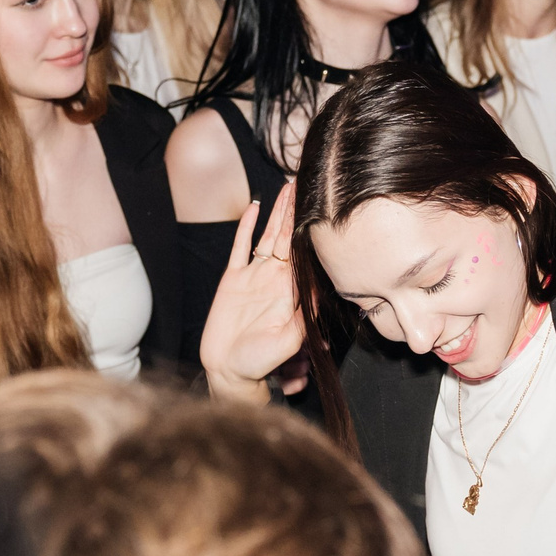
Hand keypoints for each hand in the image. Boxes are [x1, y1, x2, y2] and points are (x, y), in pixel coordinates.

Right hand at [200, 182, 306, 402]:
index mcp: (292, 290)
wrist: (230, 371)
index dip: (315, 231)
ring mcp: (253, 276)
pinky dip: (246, 227)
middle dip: (298, 212)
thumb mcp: (289, 341)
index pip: (307, 254)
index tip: (325, 207)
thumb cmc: (261, 362)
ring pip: (268, 236)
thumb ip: (303, 318)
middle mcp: (275, 278)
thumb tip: (319, 295)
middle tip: (308, 183)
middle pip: (290, 237)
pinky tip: (254, 207)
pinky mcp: (232, 279)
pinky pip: (240, 248)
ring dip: (278, 213)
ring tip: (287, 187)